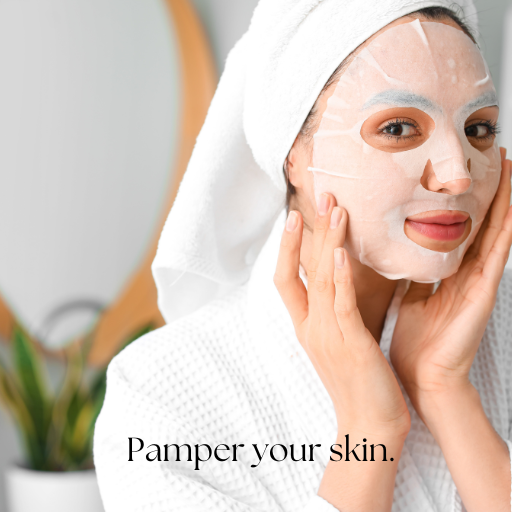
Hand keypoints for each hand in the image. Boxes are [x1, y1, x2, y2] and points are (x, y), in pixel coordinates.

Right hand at [274, 193, 409, 437]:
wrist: (368, 425)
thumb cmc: (358, 382)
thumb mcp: (338, 343)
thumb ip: (333, 314)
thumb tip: (339, 286)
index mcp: (305, 326)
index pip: (285, 279)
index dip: (287, 247)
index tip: (295, 217)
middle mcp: (310, 327)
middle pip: (299, 271)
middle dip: (306, 232)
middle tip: (318, 197)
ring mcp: (327, 335)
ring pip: (319, 280)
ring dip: (326, 242)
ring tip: (335, 209)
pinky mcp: (350, 345)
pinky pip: (340, 305)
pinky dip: (338, 277)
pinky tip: (340, 253)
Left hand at [390, 148, 511, 413]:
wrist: (425, 379)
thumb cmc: (418, 345)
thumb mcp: (410, 301)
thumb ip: (413, 278)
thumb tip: (400, 255)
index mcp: (447, 275)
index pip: (458, 231)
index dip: (462, 203)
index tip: (461, 174)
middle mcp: (467, 274)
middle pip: (480, 223)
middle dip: (487, 191)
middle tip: (493, 155)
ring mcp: (478, 282)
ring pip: (493, 231)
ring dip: (502, 198)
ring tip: (508, 163)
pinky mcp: (482, 293)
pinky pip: (496, 254)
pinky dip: (506, 227)